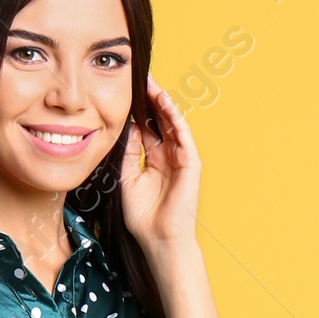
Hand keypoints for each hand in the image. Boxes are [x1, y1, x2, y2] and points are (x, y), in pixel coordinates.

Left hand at [118, 77, 200, 251]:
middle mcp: (169, 156)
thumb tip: (130, 127)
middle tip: (141, 77)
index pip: (149, 127)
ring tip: (152, 83)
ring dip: (164, 103)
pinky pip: (183, 135)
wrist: (159, 239)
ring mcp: (181, 159)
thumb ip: (130, 153)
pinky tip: (165, 103)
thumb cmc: (143, 217)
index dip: (140, 110)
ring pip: (173, 123)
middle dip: (152, 99)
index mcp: (154, 159)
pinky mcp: (191, 163)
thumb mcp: (127, 179)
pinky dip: (175, 118)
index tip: (128, 91)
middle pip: (161, 120)